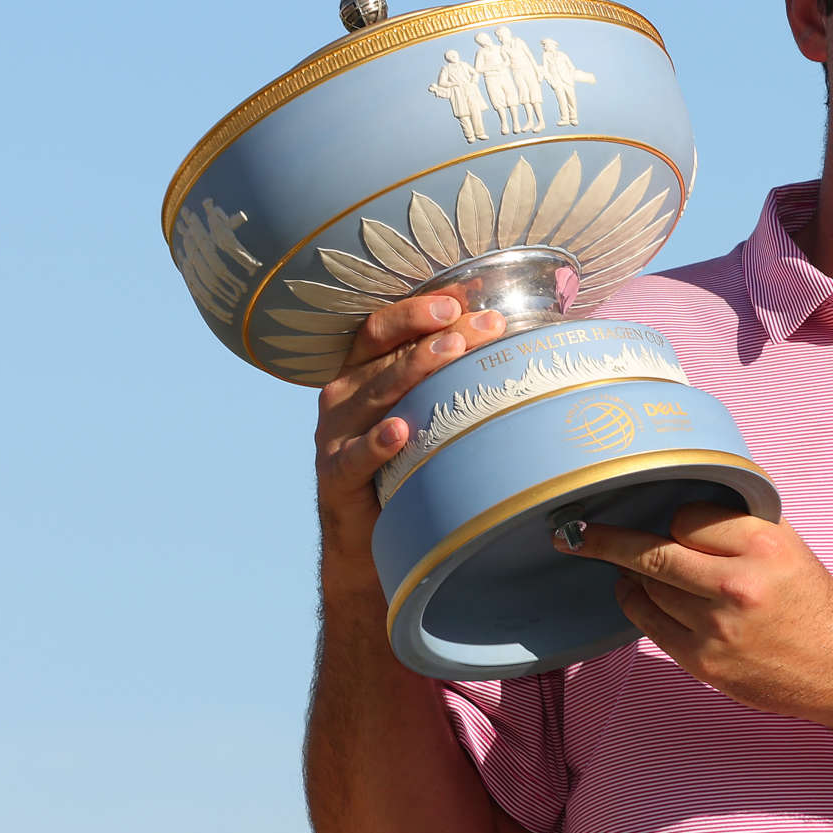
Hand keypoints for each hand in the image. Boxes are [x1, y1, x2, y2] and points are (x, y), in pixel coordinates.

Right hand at [315, 294, 505, 597]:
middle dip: (437, 334)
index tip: (464, 299)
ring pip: (375, 393)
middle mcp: (343, 395)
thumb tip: (499, 333)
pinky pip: (355, 456)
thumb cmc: (402, 460)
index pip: (384, 328)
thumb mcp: (420, 412)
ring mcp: (334, 434)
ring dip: (415, 370)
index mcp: (360, 372)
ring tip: (452, 352)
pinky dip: (377, 442)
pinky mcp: (334, 474)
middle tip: (483, 325)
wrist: (365, 533)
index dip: (419, 309)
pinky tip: (400, 431)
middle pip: (388, 354)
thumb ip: (442, 377)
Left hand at [564, 506, 832, 719]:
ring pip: (647, 590)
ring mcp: (716, 628)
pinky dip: (638, 607)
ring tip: (630, 570)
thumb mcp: (788, 544)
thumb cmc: (812, 601)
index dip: (677, 521)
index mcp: (761, 544)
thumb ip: (739, 520)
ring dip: (632, 577)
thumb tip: (680, 497)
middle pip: (652, 553)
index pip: (685, 517)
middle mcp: (736, 584)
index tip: (672, 523)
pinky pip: (649, 626)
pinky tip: (638, 596)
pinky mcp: (704, 663)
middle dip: (606, 540)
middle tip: (574, 532)